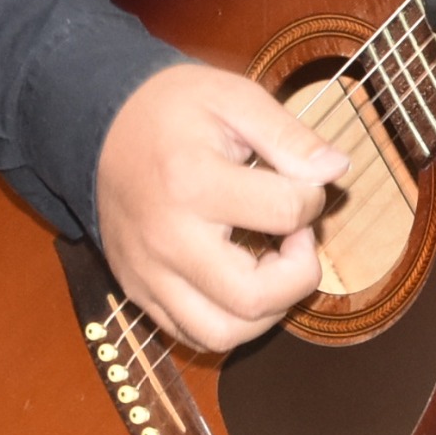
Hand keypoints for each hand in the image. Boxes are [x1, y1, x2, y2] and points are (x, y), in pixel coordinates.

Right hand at [95, 62, 348, 351]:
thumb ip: (290, 136)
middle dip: (300, 273)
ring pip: (223, 334)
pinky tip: (244, 283)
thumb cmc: (172, 110)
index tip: (303, 183)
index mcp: (193, 183)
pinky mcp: (138, 292)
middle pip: (254, 297)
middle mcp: (167, 240)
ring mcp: (148, 274)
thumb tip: (336, 171)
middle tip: (296, 237)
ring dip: (269, 310)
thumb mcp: (235, 99)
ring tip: (273, 266)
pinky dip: (231, 322)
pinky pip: (192, 335)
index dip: (313, 198)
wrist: (99, 127)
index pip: (284, 213)